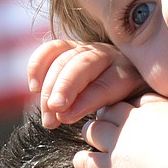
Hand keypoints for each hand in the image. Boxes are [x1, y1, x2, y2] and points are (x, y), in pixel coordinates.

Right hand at [27, 39, 145, 127]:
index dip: (84, 101)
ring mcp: (89, 49)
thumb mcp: (130, 112)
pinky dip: (38, 65)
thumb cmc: (130, 106)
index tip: (66, 117)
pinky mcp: (72, 47)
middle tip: (53, 111)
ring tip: (46, 111)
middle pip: (83, 65)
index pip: (105, 84)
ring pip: (64, 58)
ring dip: (49, 85)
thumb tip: (94, 120)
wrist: (133, 83)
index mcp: (129, 73)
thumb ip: (116, 115)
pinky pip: (51, 49)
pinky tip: (34, 87)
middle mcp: (109, 56)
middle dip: (64, 87)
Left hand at [75, 94, 167, 167]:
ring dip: (93, 135)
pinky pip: (84, 160)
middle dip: (109, 116)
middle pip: (109, 109)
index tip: (138, 113)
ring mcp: (117, 143)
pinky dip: (82, 161)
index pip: (136, 97)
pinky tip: (84, 163)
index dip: (135, 105)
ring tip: (97, 141)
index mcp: (156, 104)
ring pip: (92, 130)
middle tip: (113, 126)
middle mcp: (132, 119)